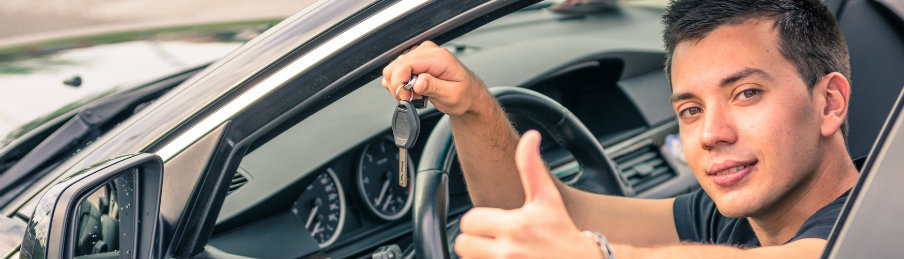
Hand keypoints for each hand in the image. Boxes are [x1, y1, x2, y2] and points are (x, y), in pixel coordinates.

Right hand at [381, 41, 490, 114]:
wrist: (468, 93)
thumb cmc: (464, 94)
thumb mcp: (452, 95)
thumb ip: (434, 87)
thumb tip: (417, 82)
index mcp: (438, 57)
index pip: (405, 64)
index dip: (399, 83)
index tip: (405, 97)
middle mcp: (427, 51)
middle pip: (395, 66)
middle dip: (399, 86)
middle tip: (412, 98)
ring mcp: (419, 54)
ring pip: (393, 69)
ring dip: (399, 86)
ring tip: (416, 94)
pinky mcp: (414, 60)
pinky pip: (396, 71)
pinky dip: (400, 84)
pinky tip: (413, 90)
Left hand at [454, 130, 602, 257]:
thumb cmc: (562, 231)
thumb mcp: (547, 198)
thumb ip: (531, 166)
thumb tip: (531, 136)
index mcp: (516, 226)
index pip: (469, 220)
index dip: (480, 220)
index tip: (496, 223)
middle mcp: (509, 252)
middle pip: (462, 244)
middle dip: (476, 240)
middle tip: (495, 239)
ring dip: (478, 256)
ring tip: (500, 252)